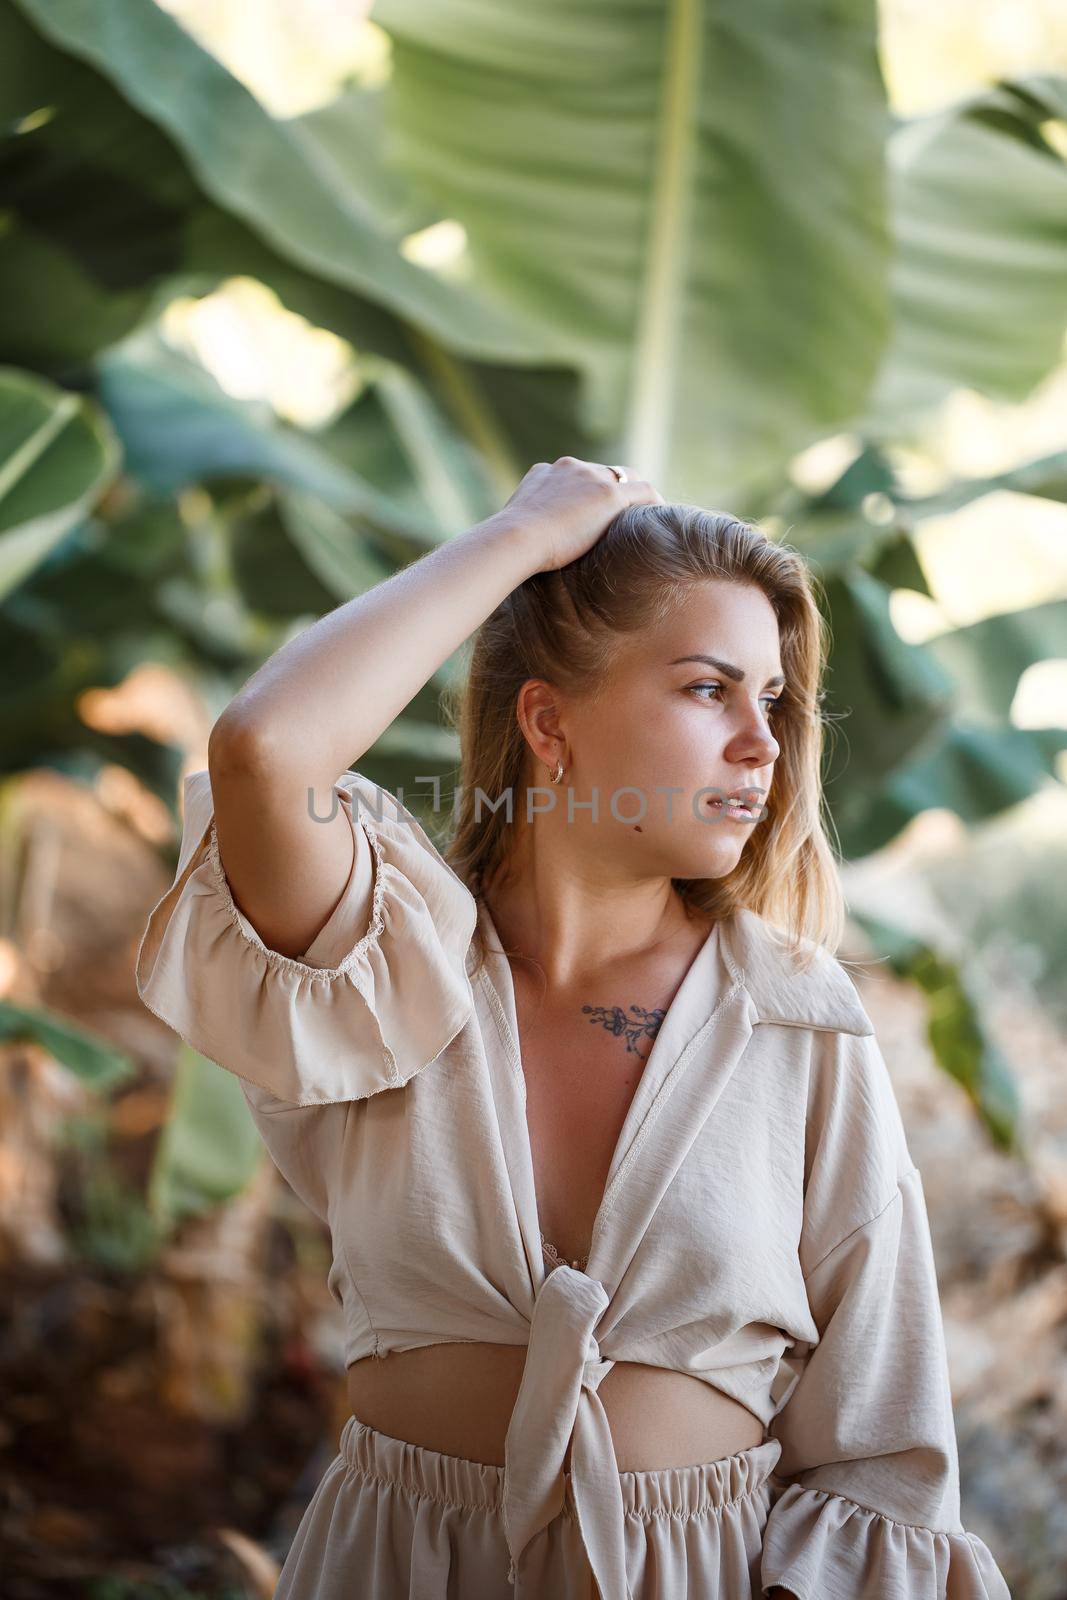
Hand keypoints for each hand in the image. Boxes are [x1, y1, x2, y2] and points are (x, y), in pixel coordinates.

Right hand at [497, 456, 664, 573]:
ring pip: (626, 478)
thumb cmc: (509, 544)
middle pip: (603, 473)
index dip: (589, 492)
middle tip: (624, 515)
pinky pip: (643, 491)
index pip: (577, 476)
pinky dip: (653, 503)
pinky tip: (659, 519)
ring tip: (645, 517)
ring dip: (635, 496)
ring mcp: (591, 478)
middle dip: (614, 490)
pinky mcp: (608, 494)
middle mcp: (569, 467)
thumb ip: (528, 525)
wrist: (516, 538)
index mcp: (545, 472)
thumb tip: (524, 547)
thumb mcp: (515, 527)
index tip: (594, 512)